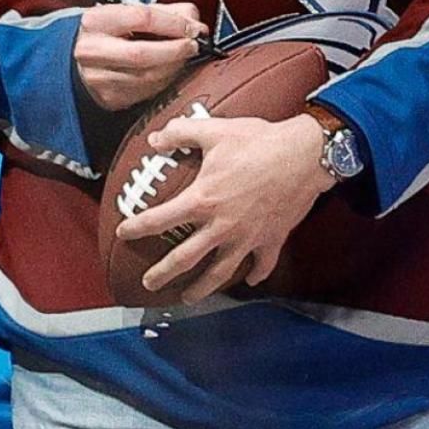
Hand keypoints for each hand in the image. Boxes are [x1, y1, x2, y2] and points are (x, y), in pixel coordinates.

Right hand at [73, 3, 208, 111]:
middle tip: (193, 45)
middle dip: (176, 50)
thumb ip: (165, 11)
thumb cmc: (108, 33)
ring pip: (149, 76)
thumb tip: (193, 21)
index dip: (174, 24)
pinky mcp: (110, 97)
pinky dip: (165, 80)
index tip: (192, 27)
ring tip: (182, 56)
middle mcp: (93, 50)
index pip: (142, 18)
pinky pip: (148, 91)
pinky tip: (168, 70)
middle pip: (143, 53)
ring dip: (174, 66)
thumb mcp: (130, 12)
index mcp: (97, 21)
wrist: (81, 60)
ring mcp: (100, 77)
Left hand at [114, 114, 331, 302]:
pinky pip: (261, 264)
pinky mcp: (271, 239)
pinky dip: (255, 274)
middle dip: (163, 273)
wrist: (305, 155)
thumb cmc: (258, 142)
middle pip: (185, 258)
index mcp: (203, 199)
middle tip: (148, 284)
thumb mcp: (215, 131)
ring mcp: (247, 237)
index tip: (123, 234)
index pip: (160, 219)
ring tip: (189, 297)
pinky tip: (249, 280)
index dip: (138, 227)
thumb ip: (180, 134)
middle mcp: (221, 226)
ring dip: (202, 287)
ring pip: (220, 271)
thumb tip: (154, 139)